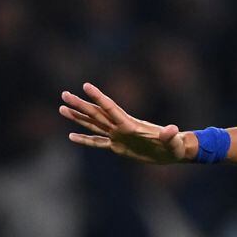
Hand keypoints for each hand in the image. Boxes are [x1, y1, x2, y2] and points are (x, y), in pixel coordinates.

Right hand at [59, 82, 192, 163]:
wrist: (173, 151)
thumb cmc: (175, 146)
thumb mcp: (173, 142)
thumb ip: (170, 136)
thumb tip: (172, 129)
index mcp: (131, 125)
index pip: (111, 108)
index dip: (99, 97)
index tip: (86, 85)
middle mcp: (121, 127)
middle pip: (96, 114)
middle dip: (80, 105)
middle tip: (64, 94)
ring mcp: (118, 136)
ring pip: (93, 125)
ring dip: (78, 117)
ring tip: (62, 108)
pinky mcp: (118, 147)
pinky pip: (98, 142)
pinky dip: (84, 140)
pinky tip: (71, 136)